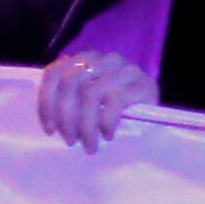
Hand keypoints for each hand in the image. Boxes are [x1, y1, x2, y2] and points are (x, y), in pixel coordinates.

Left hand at [34, 51, 153, 152]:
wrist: (157, 116)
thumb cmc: (116, 113)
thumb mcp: (87, 104)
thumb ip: (69, 99)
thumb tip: (48, 119)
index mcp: (85, 60)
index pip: (54, 74)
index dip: (46, 103)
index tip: (49, 130)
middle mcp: (104, 59)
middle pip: (71, 83)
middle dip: (67, 117)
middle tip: (70, 140)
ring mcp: (126, 69)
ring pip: (91, 92)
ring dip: (86, 124)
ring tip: (89, 144)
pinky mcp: (144, 83)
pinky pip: (116, 100)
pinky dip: (107, 121)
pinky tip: (108, 135)